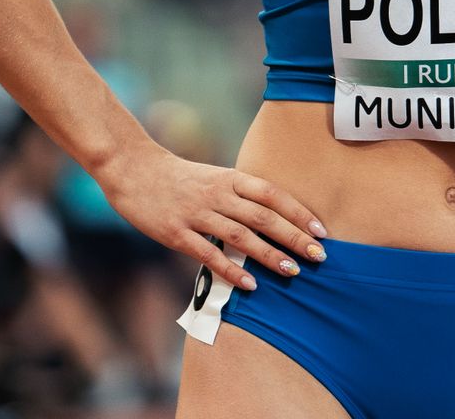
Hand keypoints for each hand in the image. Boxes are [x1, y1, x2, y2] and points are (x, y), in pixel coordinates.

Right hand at [96, 143, 327, 291]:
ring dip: (268, 255)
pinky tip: (249, 284)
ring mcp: (196, 213)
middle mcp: (218, 194)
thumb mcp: (215, 176)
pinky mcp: (175, 232)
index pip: (273, 195)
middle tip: (318, 256)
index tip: (320, 231)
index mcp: (231, 178)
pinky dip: (231, 269)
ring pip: (240, 235)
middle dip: (294, 237)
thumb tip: (273, 218)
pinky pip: (207, 253)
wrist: (133, 168)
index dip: (299, 212)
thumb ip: (240, 194)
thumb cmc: (179, 177)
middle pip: (263, 216)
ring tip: (292, 271)